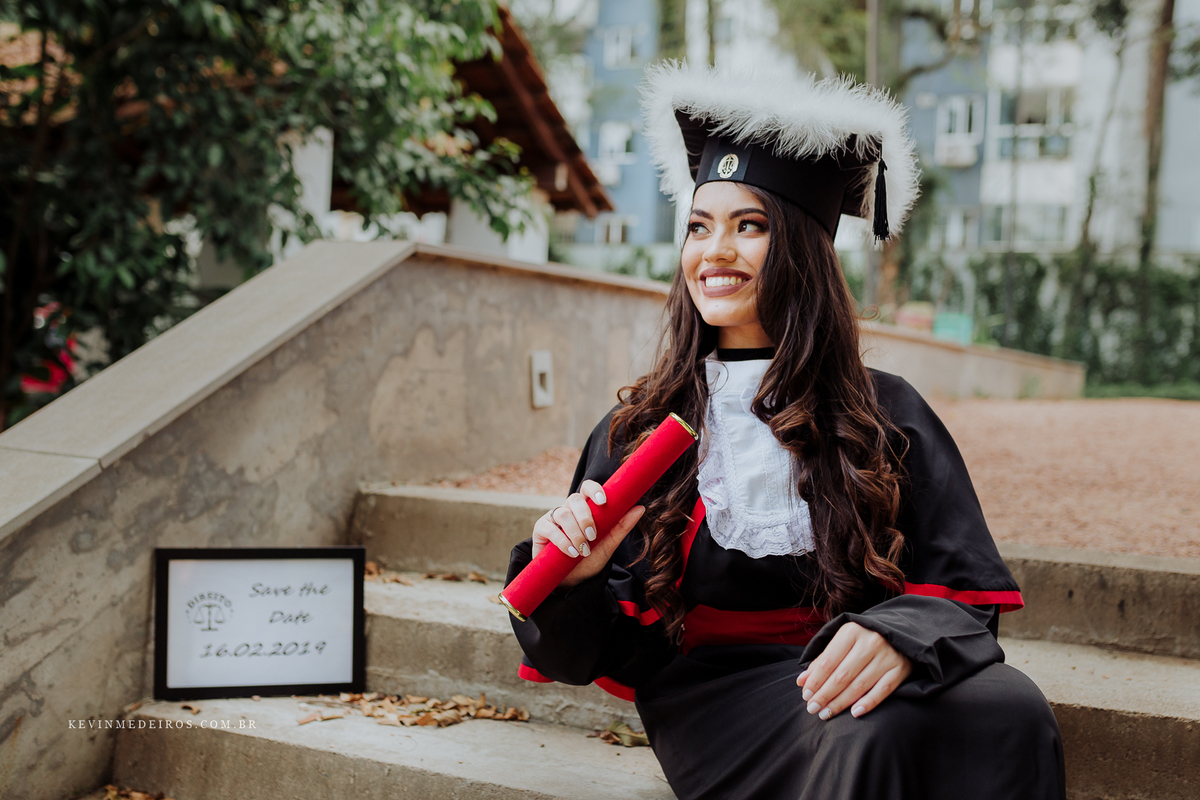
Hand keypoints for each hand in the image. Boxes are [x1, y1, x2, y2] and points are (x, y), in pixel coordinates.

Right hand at [532, 479, 645, 589]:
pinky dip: (562, 540)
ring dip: (575, 532)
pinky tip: (570, 552)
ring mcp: (553, 518)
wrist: (571, 582)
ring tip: (583, 550)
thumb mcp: (608, 545)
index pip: (587, 488)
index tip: (603, 501)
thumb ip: (621, 527)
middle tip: (593, 536)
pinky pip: (550, 528)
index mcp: (586, 508)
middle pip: (574, 499)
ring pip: (563, 513)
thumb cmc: (589, 561)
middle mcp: (569, 509)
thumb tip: (640, 508)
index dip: (594, 489)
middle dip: (585, 517)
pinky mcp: (541, 529)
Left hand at [796, 621, 911, 719]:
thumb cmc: (863, 638)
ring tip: (826, 714)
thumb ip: (822, 659)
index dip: (815, 681)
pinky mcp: (900, 669)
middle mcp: (870, 642)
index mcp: (851, 632)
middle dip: (825, 695)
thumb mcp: (842, 641)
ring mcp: (887, 656)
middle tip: (813, 708)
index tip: (806, 695)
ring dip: (841, 703)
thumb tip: (802, 681)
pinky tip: (854, 713)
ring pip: (859, 686)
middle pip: (842, 676)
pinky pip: (883, 690)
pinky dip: (868, 703)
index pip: (828, 661)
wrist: (900, 631)